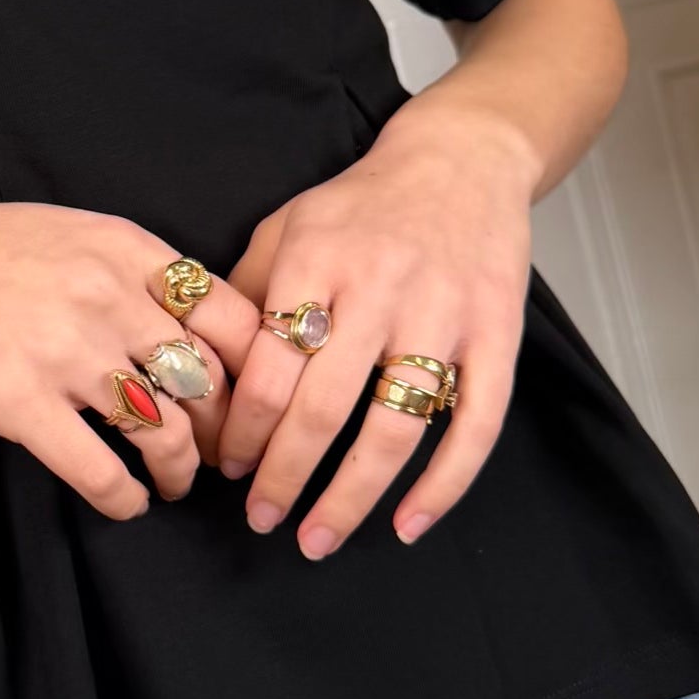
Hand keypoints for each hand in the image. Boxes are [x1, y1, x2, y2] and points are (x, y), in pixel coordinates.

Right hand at [0, 190, 262, 521]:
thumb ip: (124, 271)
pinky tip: (124, 503)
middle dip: (225, 432)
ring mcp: (63, 351)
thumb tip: (177, 325)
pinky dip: (124, 498)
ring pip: (164, 430)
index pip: (232, 318)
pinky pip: (98, 469)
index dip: (253, 370)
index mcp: (124, 250)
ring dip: (178, 471)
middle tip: (220, 456)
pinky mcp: (16, 401)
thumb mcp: (62, 232)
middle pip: (209, 382)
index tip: (246, 400)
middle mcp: (107, 296)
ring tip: (172, 484)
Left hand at [216, 94, 536, 555]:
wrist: (461, 160)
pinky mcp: (497, 335)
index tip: (226, 467)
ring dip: (351, 497)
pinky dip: (444, 485)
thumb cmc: (361, 205)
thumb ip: (245, 293)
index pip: (268, 367)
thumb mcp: (288, 226)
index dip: (241, 429)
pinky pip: (475, 425)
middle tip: (261, 519)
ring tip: (318, 538)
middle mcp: (380, 289)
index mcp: (318, 260)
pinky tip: (409, 524)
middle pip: (322, 407)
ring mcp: (443, 315)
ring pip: (394, 428)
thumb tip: (201, 373)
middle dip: (283, 475)